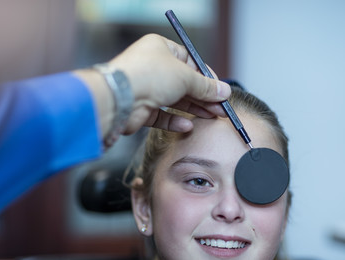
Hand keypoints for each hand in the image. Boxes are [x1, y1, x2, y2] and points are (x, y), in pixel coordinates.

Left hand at [108, 34, 230, 134]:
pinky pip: (162, 115)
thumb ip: (206, 86)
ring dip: (194, 108)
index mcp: (161, 49)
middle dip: (204, 96)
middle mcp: (152, 67)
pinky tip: (188, 126)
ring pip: (175, 100)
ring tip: (212, 117)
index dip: (206, 76)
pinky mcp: (141, 109)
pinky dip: (175, 121)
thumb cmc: (150, 75)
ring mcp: (146, 88)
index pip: (189, 61)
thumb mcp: (186, 76)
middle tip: (221, 108)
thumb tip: (224, 91)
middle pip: (185, 83)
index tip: (220, 89)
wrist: (120, 98)